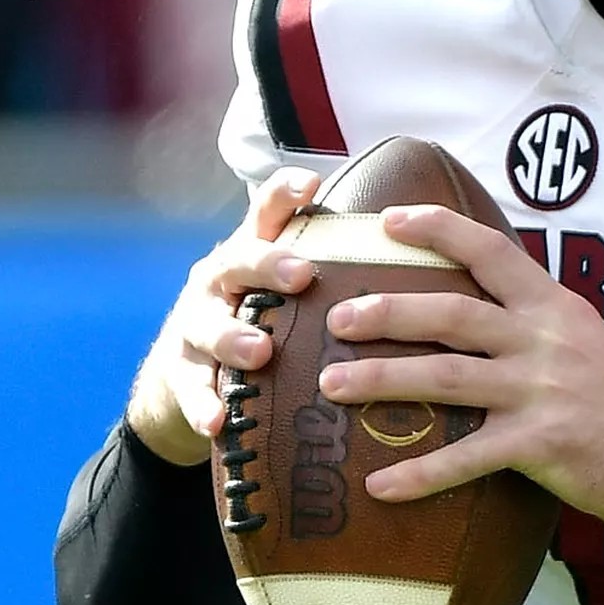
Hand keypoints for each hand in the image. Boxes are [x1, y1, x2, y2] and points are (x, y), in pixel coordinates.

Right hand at [125, 168, 323, 465]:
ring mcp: (194, 323)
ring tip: (260, 352)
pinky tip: (218, 422)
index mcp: (253, 252)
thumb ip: (336, 270)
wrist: (186, 374)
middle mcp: (220, 279)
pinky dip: (204, 405)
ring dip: (233, 338)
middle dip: (269, 264)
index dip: (284, 192)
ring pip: (209, 325)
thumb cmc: (261, 318)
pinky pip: (191, 388)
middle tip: (302, 273)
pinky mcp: (180, 372)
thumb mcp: (287, 288)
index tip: (311, 182)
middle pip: (238, 261)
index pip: (267, 211)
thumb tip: (423, 254)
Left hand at [317, 205, 603, 538]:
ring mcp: (541, 392)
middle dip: (386, 310)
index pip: (491, 251)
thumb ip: (539, 325)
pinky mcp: (542, 445)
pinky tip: (380, 485)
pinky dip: (419, 473)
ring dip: (380, 380)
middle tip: (337, 316)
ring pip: (445, 377)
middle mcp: (544, 341)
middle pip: (451, 313)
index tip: (389, 220)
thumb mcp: (591, 341)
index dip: (438, 229)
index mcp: (555, 308)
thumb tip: (485, 315)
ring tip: (331, 384)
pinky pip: (466, 458)